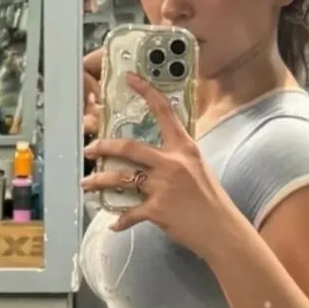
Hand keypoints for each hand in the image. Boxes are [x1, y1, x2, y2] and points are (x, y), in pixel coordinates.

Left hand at [82, 72, 236, 257]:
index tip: (130, 78)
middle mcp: (171, 163)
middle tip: (90, 149)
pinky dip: (120, 220)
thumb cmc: (210, 199)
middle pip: (129, 148)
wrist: (220, 229)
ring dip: (99, 181)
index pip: (164, 112)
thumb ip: (177, 157)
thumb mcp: (198, 167)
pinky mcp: (157, 209)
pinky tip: (114, 224)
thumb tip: (155, 155)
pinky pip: (129, 213)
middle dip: (104, 147)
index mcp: (184, 148)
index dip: (146, 92)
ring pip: (121, 178)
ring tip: (87, 184)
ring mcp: (163, 186)